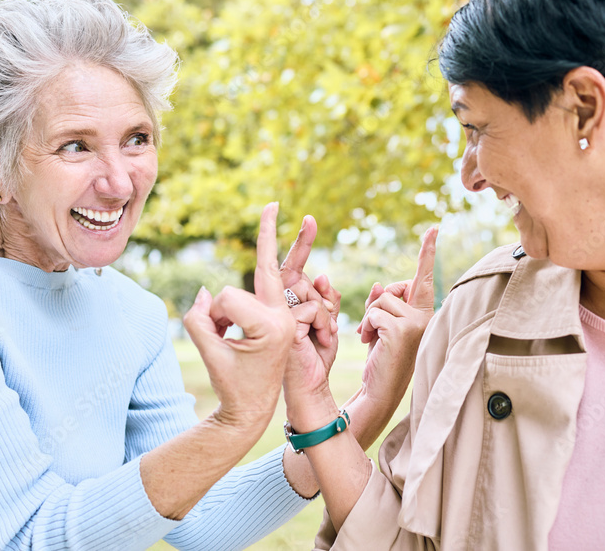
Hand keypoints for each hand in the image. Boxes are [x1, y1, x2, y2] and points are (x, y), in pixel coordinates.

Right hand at [182, 203, 294, 428]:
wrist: (252, 413)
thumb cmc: (231, 387)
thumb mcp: (210, 353)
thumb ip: (200, 320)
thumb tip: (205, 293)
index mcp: (273, 327)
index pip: (230, 297)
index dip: (214, 316)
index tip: (215, 337)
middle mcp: (285, 319)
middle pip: (250, 283)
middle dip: (252, 262)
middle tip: (273, 202)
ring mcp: (286, 320)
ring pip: (252, 289)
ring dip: (233, 309)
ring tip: (237, 336)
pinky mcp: (282, 321)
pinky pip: (266, 291)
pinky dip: (250, 298)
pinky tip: (269, 263)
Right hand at [280, 215, 339, 348]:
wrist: (311, 387)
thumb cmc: (318, 355)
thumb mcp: (328, 322)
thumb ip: (327, 298)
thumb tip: (323, 275)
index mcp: (288, 298)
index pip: (295, 264)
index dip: (302, 240)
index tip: (310, 217)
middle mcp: (278, 302)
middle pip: (299, 271)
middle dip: (314, 269)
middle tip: (317, 277)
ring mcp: (277, 312)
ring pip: (311, 292)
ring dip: (327, 316)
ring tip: (323, 336)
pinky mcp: (282, 324)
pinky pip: (313, 309)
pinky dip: (324, 325)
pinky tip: (320, 341)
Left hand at [357, 226, 437, 408]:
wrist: (378, 390)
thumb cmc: (381, 359)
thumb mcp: (381, 326)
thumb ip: (382, 303)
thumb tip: (379, 285)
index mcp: (424, 313)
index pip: (423, 277)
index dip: (427, 252)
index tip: (433, 229)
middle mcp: (426, 316)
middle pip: (394, 288)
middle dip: (377, 303)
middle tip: (373, 329)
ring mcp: (416, 322)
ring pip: (381, 300)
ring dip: (368, 318)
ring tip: (371, 338)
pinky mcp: (402, 329)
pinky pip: (374, 312)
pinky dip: (366, 326)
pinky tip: (369, 342)